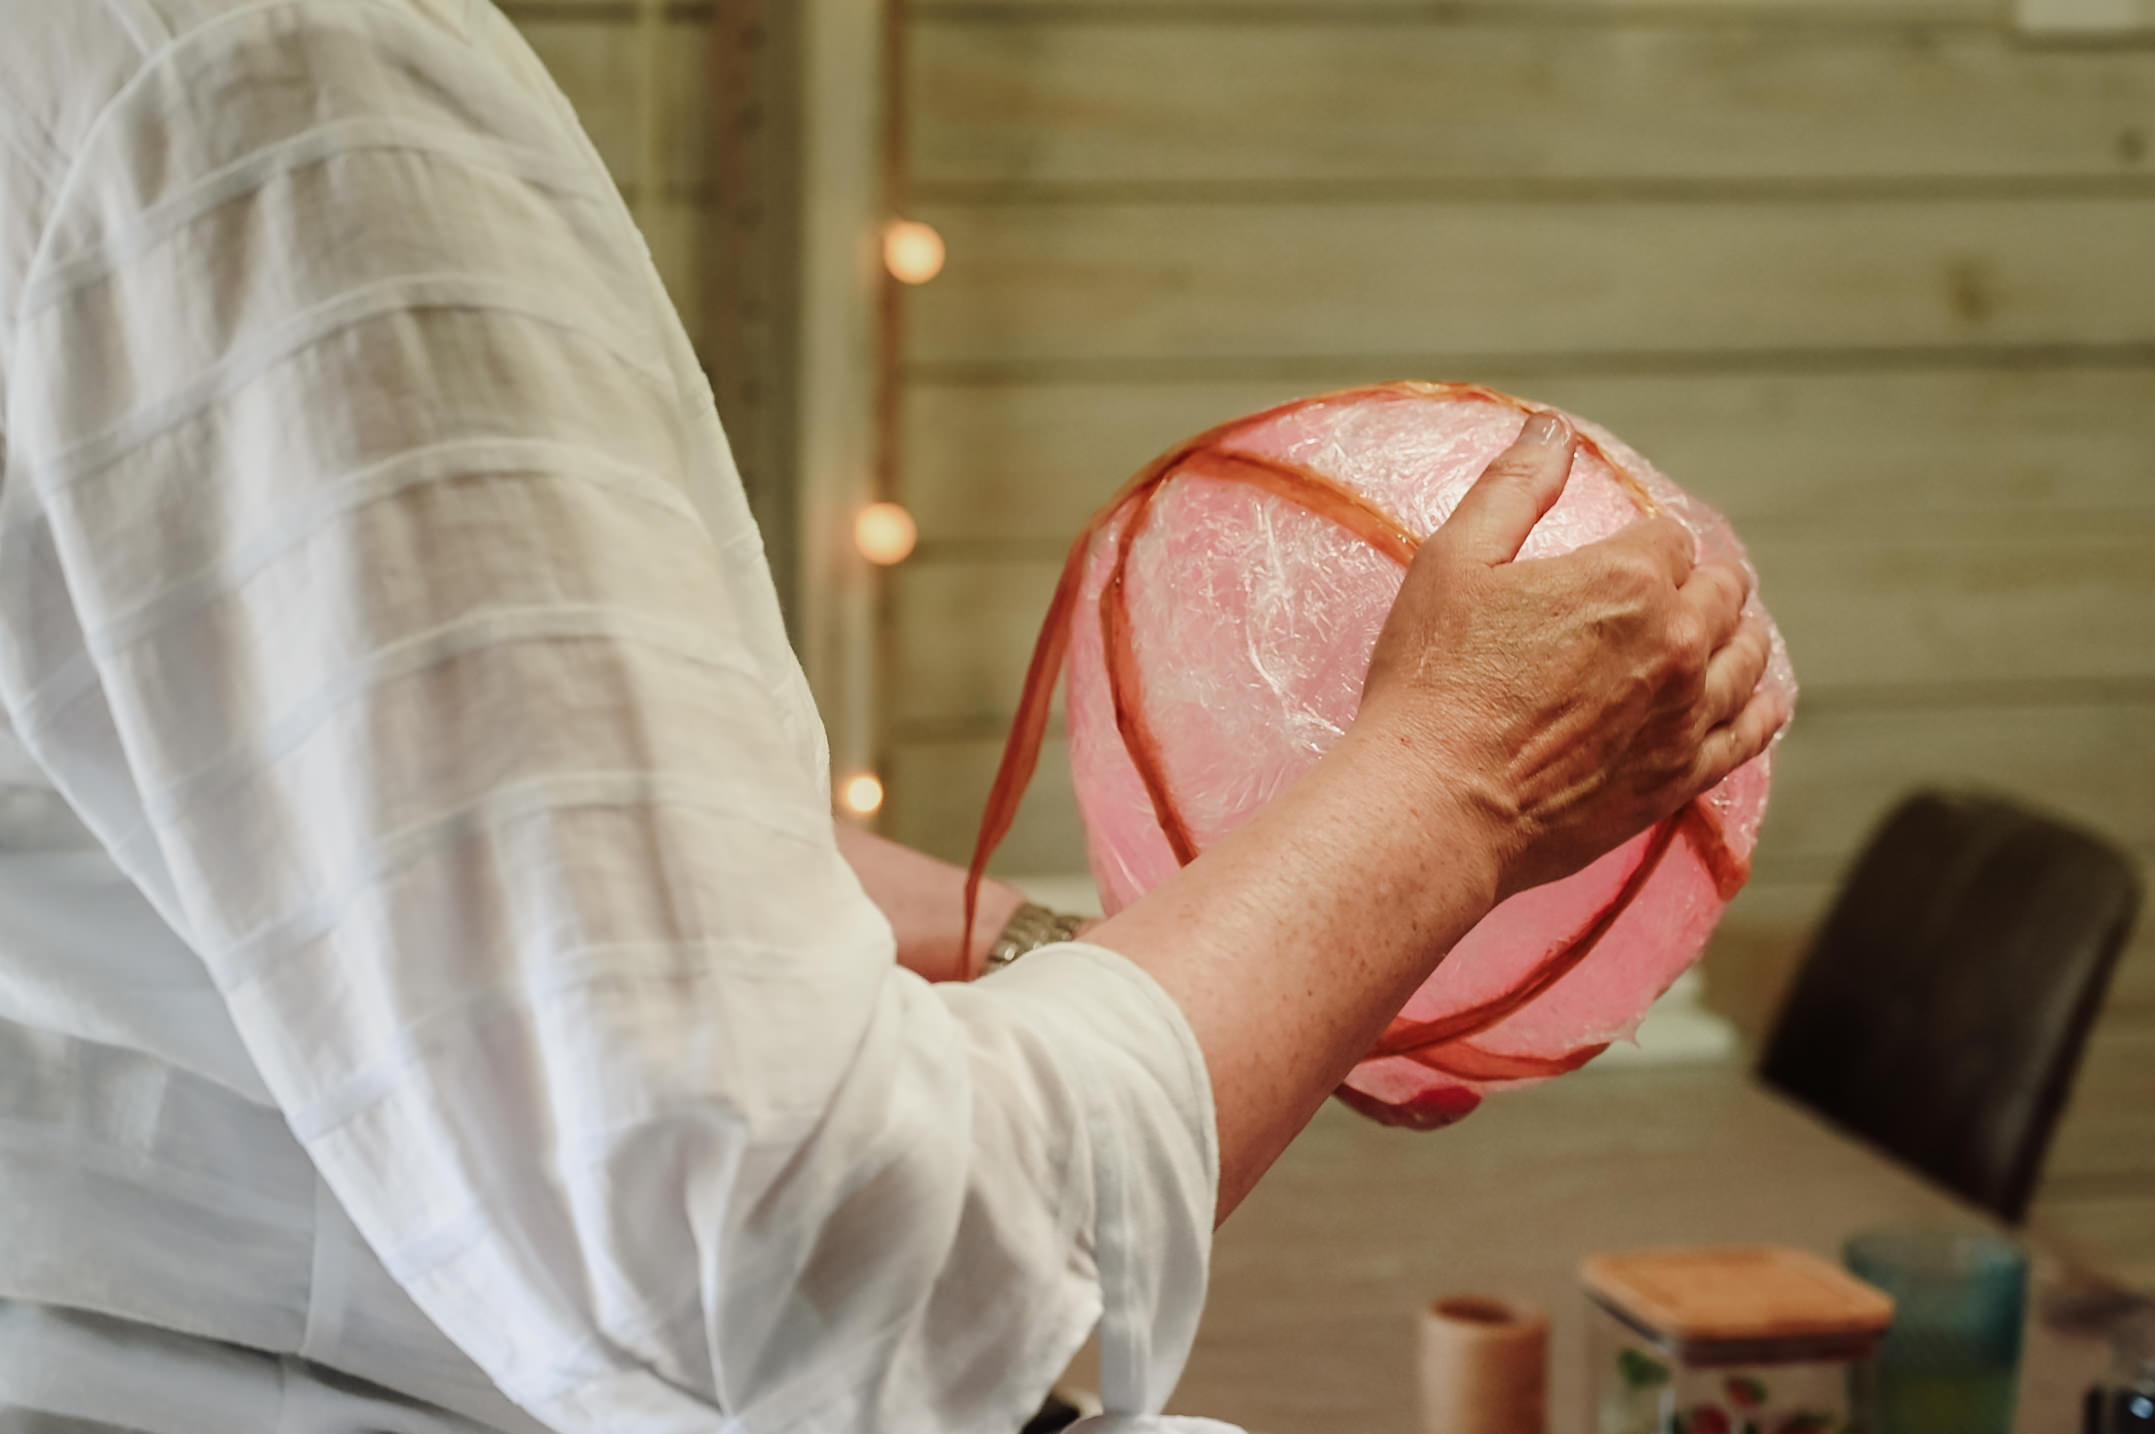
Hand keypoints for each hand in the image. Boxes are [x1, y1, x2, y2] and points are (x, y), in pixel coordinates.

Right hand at [1357, 412, 1788, 901]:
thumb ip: (1513, 488)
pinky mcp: (1679, 779)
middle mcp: (1675, 644)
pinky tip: (1758, 700)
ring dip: (1742, 634)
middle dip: (1706, 579)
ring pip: (1749, 658)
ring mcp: (1685, 717)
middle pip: (1724, 593)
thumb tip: (1552, 429)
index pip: (1670, 538)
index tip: (1631, 550)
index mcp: (1626, 580)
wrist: (1433, 804)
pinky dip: (1761, 709)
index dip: (1649, 540)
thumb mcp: (1453, 561)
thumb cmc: (1432, 681)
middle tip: (1691, 580)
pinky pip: (1750, 735)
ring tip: (1730, 629)